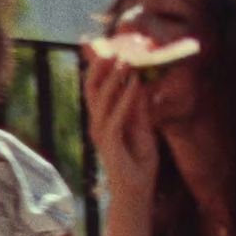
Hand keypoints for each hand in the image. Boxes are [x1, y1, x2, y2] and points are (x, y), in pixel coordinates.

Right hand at [83, 49, 158, 202]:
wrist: (135, 190)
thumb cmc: (138, 161)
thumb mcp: (143, 128)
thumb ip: (139, 108)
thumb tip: (139, 83)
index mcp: (102, 118)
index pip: (95, 87)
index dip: (96, 67)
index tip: (102, 46)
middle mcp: (97, 123)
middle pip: (92, 89)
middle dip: (100, 67)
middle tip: (114, 48)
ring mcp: (101, 132)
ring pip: (101, 100)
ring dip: (114, 79)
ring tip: (126, 60)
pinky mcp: (109, 143)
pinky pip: (116, 116)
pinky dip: (126, 99)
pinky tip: (134, 84)